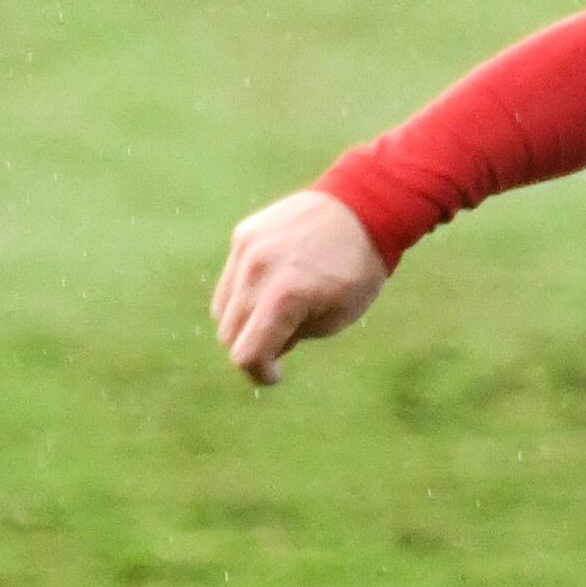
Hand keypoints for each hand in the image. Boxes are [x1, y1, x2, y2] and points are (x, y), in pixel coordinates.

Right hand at [212, 189, 386, 385]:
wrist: (362, 210)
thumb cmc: (357, 272)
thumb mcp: (334, 319)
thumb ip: (291, 337)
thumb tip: (264, 344)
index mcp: (285, 298)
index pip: (247, 353)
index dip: (259, 373)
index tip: (275, 376)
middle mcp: (258, 271)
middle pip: (230, 333)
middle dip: (252, 348)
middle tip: (280, 345)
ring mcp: (246, 249)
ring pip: (223, 307)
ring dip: (243, 322)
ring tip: (279, 315)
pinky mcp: (243, 234)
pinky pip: (231, 278)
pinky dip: (244, 292)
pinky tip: (274, 286)